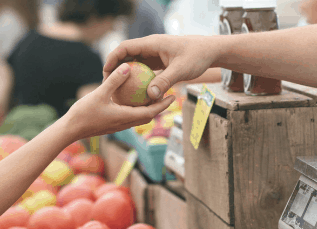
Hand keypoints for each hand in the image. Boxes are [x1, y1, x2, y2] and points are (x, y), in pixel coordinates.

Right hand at [64, 63, 175, 140]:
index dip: (163, 105)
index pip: (151, 112)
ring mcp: (119, 125)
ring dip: (148, 108)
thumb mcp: (99, 93)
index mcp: (125, 117)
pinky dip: (136, 108)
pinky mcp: (112, 124)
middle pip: (148, 116)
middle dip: (159, 106)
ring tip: (153, 96)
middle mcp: (125, 123)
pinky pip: (129, 116)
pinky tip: (132, 99)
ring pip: (139, 117)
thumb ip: (114, 80)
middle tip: (168, 94)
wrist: (70, 130)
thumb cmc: (83, 113)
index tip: (173, 96)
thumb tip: (127, 66)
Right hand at [103, 35, 219, 99]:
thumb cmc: (197, 56)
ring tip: (118, 90)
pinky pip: (144, 70)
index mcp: (152, 43)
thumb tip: (150, 96)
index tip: (105, 72)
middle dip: (116, 68)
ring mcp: (155, 54)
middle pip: (127, 55)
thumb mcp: (181, 70)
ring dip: (126, 75)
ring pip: (135, 63)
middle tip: (108, 84)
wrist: (210, 51)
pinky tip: (135, 93)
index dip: (113, 58)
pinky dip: (138, 79)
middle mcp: (151, 47)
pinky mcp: (160, 62)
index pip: (125, 47)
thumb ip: (165, 81)